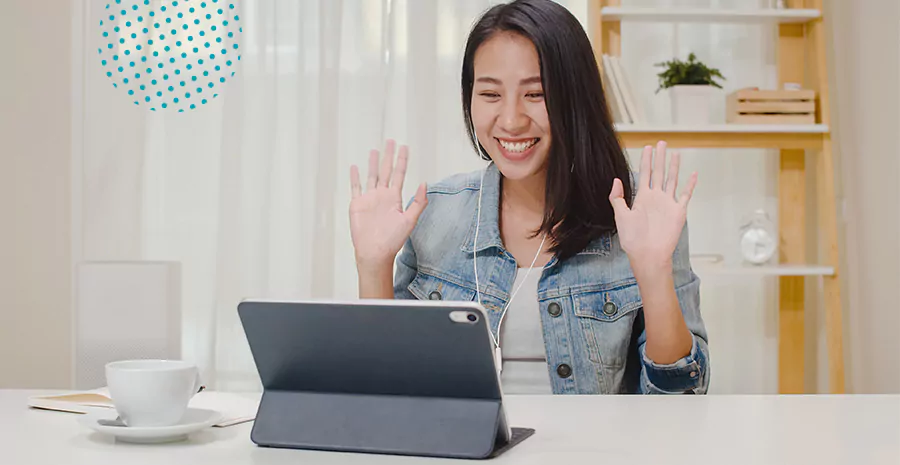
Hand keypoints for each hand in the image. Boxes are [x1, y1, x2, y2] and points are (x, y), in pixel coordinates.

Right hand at [349, 140, 427, 268]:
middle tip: (391, 141)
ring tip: (375, 150)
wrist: (375, 252)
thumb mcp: (409, 220)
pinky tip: (355, 167)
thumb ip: (418, 202)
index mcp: (395, 198)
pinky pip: (356, 187)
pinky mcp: (357, 204)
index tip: (404, 147)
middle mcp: (382, 196)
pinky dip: (355, 177)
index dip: (402, 160)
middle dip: (388, 156)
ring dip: (373, 163)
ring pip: (371, 176)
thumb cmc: (393, 240)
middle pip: (386, 170)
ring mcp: (369, 199)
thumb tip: (424, 183)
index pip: (399, 174)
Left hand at [608, 141, 696, 271]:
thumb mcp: (620, 216)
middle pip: (659, 172)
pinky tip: (693, 174)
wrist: (648, 255)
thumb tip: (617, 180)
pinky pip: (685, 195)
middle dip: (660, 157)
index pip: (644, 174)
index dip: (646, 160)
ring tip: (675, 153)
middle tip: (661, 142)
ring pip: (672, 180)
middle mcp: (655, 198)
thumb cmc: (633, 240)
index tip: (647, 147)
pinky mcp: (678, 212)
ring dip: (674, 166)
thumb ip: (617, 198)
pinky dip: (690, 184)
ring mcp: (668, 204)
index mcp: (641, 198)